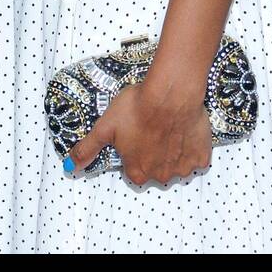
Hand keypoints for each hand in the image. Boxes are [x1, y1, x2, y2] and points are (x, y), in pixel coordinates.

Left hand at [66, 82, 211, 186]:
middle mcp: (160, 176)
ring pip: (174, 164)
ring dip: (171, 151)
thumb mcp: (104, 127)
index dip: (132, 150)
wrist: (169, 94)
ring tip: (166, 126)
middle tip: (150, 128)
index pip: (132, 169)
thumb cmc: (136, 108)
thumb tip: (70, 166)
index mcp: (137, 172)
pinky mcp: (201, 157)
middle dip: (152, 152)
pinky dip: (191, 147)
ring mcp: (182, 168)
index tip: (134, 134)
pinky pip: (196, 158)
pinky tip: (183, 130)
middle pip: (154, 169)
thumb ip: (88, 149)